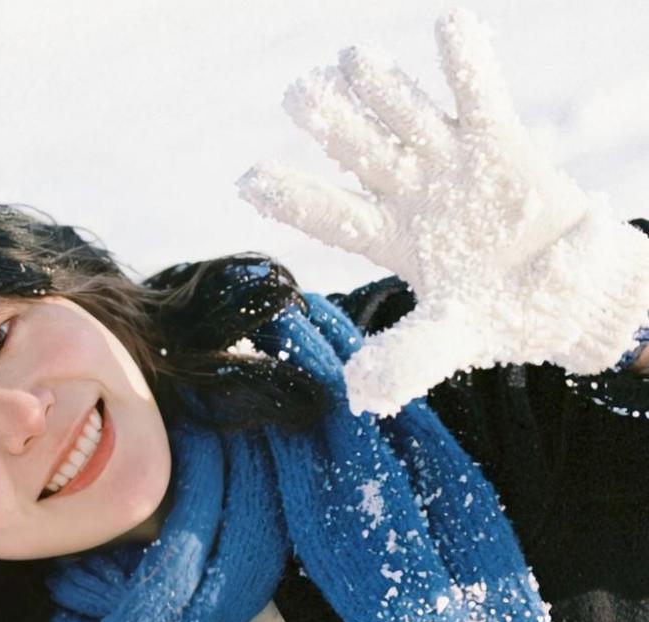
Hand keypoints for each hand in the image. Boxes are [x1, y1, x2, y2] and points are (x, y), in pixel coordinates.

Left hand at [239, 9, 648, 415]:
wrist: (567, 295)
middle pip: (362, 155)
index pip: (334, 216)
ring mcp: (453, 166)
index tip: (247, 181)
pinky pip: (482, 98)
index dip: (294, 200)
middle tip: (294, 95)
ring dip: (383, 90)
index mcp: (393, 241)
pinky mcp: (500, 144)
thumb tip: (358, 392)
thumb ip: (405, 359)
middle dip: (330, 125)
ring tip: (352, 60)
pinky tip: (446, 25)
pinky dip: (467, 65)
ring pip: (409, 119)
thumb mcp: (450, 342)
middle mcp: (413, 196)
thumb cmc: (502, 316)